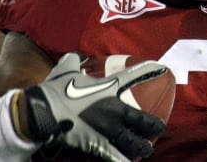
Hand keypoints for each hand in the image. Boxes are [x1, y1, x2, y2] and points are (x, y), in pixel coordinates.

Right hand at [23, 53, 167, 160]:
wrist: (43, 111)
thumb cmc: (55, 90)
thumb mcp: (65, 69)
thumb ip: (74, 60)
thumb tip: (76, 55)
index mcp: (108, 88)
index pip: (132, 76)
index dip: (149, 72)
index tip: (163, 69)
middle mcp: (114, 110)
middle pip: (142, 119)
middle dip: (153, 125)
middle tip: (160, 128)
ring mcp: (108, 129)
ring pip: (133, 141)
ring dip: (142, 147)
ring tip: (148, 150)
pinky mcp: (98, 145)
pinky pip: (115, 157)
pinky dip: (123, 161)